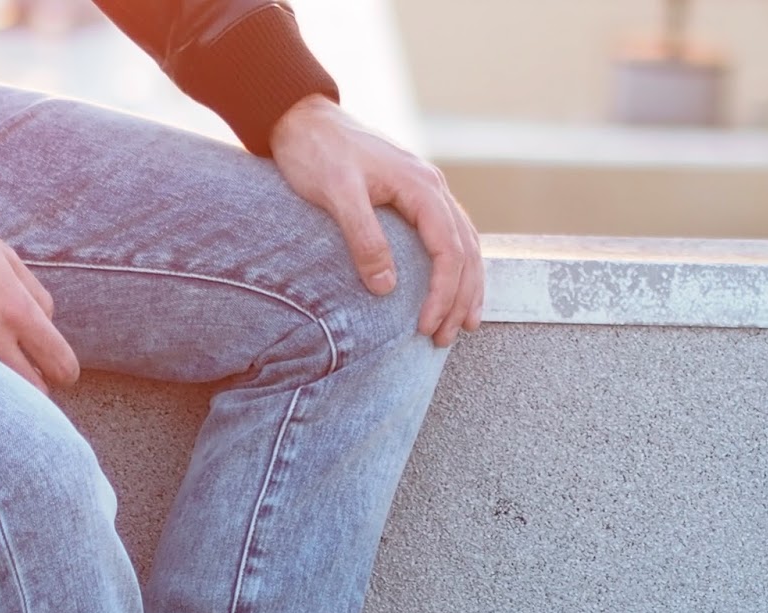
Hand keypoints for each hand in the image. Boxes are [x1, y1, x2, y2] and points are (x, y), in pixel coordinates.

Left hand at [269, 95, 483, 346]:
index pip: (448, 249)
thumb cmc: (316, 153)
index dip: (442, 292)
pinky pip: (448, 235)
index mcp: (420, 186)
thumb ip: (364, 238)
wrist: (302, 118)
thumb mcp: (337, 194)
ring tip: (462, 324)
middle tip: (444, 339)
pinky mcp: (412, 195)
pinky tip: (452, 288)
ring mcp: (425, 189)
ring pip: (464, 242)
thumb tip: (386, 288)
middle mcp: (431, 186)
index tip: (425, 326)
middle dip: (459, 298)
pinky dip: (456, 266)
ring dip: (465, 286)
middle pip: (464, 250)